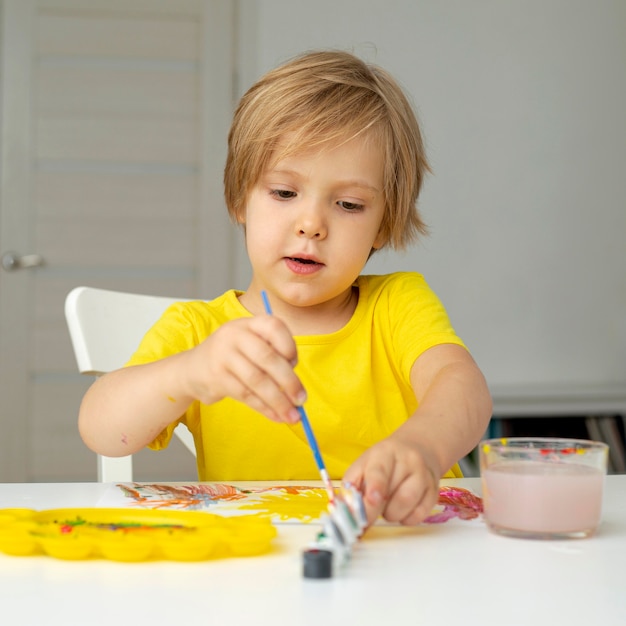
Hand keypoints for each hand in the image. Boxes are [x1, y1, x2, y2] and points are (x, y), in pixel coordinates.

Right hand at [182, 316, 305, 422]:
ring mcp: (223, 355)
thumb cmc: (232, 356)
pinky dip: (264, 408)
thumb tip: (298, 388)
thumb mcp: (250, 344)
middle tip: (301, 399)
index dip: (289, 345)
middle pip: (268, 357)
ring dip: (278, 401)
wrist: (192, 369)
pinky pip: (246, 395)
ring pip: (257, 380)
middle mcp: (235, 335)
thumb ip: (273, 355)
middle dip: (289, 381)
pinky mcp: (216, 378)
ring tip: (292, 415)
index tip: (296, 364)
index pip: (274, 326)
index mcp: (249, 323)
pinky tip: (275, 416)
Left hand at [343, 434, 439, 525]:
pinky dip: (406, 518)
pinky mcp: (434, 490)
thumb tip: (345, 513)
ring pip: (409, 504)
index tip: (372, 501)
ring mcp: (424, 475)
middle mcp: (408, 461)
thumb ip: (352, 487)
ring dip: (392, 514)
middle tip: (369, 514)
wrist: (418, 448)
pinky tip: (401, 509)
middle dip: (378, 510)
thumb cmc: (383, 462)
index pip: (380, 471)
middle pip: (396, 493)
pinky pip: (420, 514)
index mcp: (384, 452)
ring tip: (387, 507)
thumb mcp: (363, 466)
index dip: (376, 487)